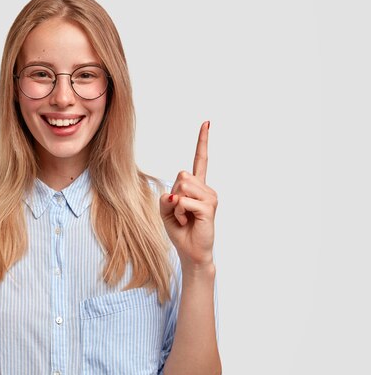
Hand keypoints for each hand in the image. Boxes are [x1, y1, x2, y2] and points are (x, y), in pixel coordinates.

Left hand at [159, 121, 217, 269]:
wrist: (191, 252)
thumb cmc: (179, 230)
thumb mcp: (165, 210)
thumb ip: (166, 197)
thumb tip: (175, 194)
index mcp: (196, 186)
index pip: (200, 159)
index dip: (202, 141)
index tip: (207, 123)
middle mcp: (206, 188)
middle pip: (182, 175)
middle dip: (174, 193)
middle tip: (180, 211)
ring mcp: (210, 197)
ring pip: (182, 186)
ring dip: (176, 205)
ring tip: (185, 217)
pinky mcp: (209, 208)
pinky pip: (184, 201)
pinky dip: (180, 212)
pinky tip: (188, 221)